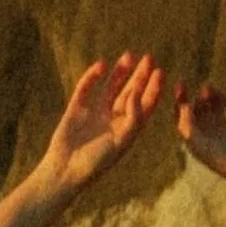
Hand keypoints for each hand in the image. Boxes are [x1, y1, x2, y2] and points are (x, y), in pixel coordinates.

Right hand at [37, 52, 165, 199]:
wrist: (65, 172)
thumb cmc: (96, 162)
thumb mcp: (121, 141)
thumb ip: (132, 118)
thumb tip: (138, 93)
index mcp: (127, 130)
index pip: (144, 105)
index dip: (153, 88)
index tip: (160, 71)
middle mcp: (113, 120)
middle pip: (130, 93)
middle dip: (140, 76)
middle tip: (149, 58)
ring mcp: (94, 114)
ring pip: (110, 88)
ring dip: (120, 72)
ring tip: (129, 55)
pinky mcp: (76, 109)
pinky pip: (86, 89)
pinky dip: (92, 77)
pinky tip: (101, 65)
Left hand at [175, 82, 225, 190]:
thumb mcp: (204, 147)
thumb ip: (190, 128)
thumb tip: (184, 106)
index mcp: (199, 148)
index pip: (184, 122)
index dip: (180, 104)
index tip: (181, 86)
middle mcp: (211, 143)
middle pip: (199, 117)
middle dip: (198, 101)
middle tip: (204, 89)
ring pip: (216, 114)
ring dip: (212, 100)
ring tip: (211, 87)